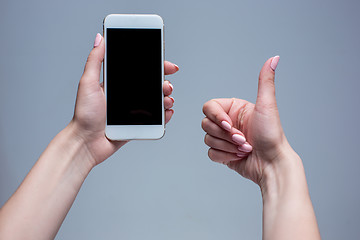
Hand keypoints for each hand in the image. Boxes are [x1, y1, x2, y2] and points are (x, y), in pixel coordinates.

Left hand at [71, 33, 178, 165]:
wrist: (86, 142)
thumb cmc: (84, 114)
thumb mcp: (88, 82)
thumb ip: (95, 60)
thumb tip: (100, 38)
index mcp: (118, 84)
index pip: (140, 70)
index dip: (156, 66)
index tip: (167, 64)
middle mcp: (127, 96)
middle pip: (152, 85)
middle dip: (164, 82)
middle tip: (166, 85)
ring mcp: (134, 110)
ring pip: (157, 101)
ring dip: (167, 98)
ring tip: (166, 99)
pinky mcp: (138, 124)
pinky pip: (156, 119)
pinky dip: (165, 115)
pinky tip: (166, 112)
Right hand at [202, 56, 291, 184]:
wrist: (272, 164)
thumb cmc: (271, 136)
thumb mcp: (267, 106)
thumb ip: (265, 81)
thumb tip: (274, 58)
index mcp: (234, 109)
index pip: (209, 107)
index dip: (216, 118)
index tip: (230, 126)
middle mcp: (228, 122)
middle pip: (206, 124)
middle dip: (225, 135)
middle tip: (243, 139)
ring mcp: (224, 138)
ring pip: (207, 139)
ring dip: (228, 147)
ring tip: (245, 148)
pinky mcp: (223, 153)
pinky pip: (211, 153)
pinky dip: (225, 156)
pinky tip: (239, 156)